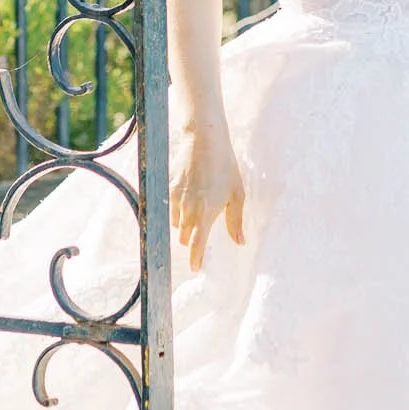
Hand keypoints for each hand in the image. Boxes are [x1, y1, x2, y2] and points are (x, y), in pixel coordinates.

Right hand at [170, 122, 245, 272]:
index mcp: (207, 213)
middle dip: (192, 239)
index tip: (195, 268)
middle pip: (184, 237)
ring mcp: (176, 199)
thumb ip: (235, 221)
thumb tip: (240, 242)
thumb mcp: (237, 194)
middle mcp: (188, 209)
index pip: (197, 244)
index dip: (195, 259)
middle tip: (201, 232)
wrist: (204, 141)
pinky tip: (189, 197)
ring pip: (176, 224)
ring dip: (184, 224)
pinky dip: (177, 210)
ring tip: (197, 209)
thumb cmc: (225, 167)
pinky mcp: (168, 189)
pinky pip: (170, 208)